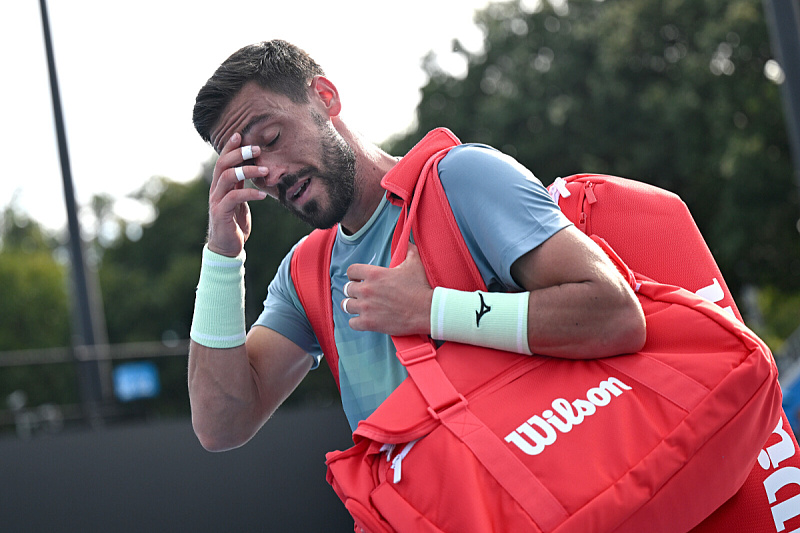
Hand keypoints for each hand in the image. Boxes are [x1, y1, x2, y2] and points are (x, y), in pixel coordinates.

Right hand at [207, 133, 268, 256]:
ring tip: (265, 170)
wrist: (227, 248)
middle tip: (257, 149)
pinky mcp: (221, 213)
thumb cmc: (234, 223)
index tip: (241, 135)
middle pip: (223, 164)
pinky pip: (234, 197)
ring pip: (227, 177)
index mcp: (220, 185)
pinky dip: (249, 193)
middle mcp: (216, 190)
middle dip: (239, 153)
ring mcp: (216, 201)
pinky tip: (263, 194)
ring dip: (247, 170)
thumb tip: (251, 169)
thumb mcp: (239, 200)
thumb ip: (240, 185)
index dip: (230, 147)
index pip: (222, 160)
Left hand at [342, 243, 432, 336]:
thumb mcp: (414, 263)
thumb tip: (408, 241)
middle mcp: (367, 289)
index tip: (358, 279)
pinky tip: (363, 320)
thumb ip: (408, 250)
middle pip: (347, 289)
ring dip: (352, 306)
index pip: (351, 270)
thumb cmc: (420, 287)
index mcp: (374, 274)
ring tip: (360, 307)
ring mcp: (366, 307)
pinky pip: (352, 323)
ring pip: (346, 305)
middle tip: (362, 295)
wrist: (426, 310)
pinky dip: (356, 322)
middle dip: (354, 291)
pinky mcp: (369, 323)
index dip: (354, 275)